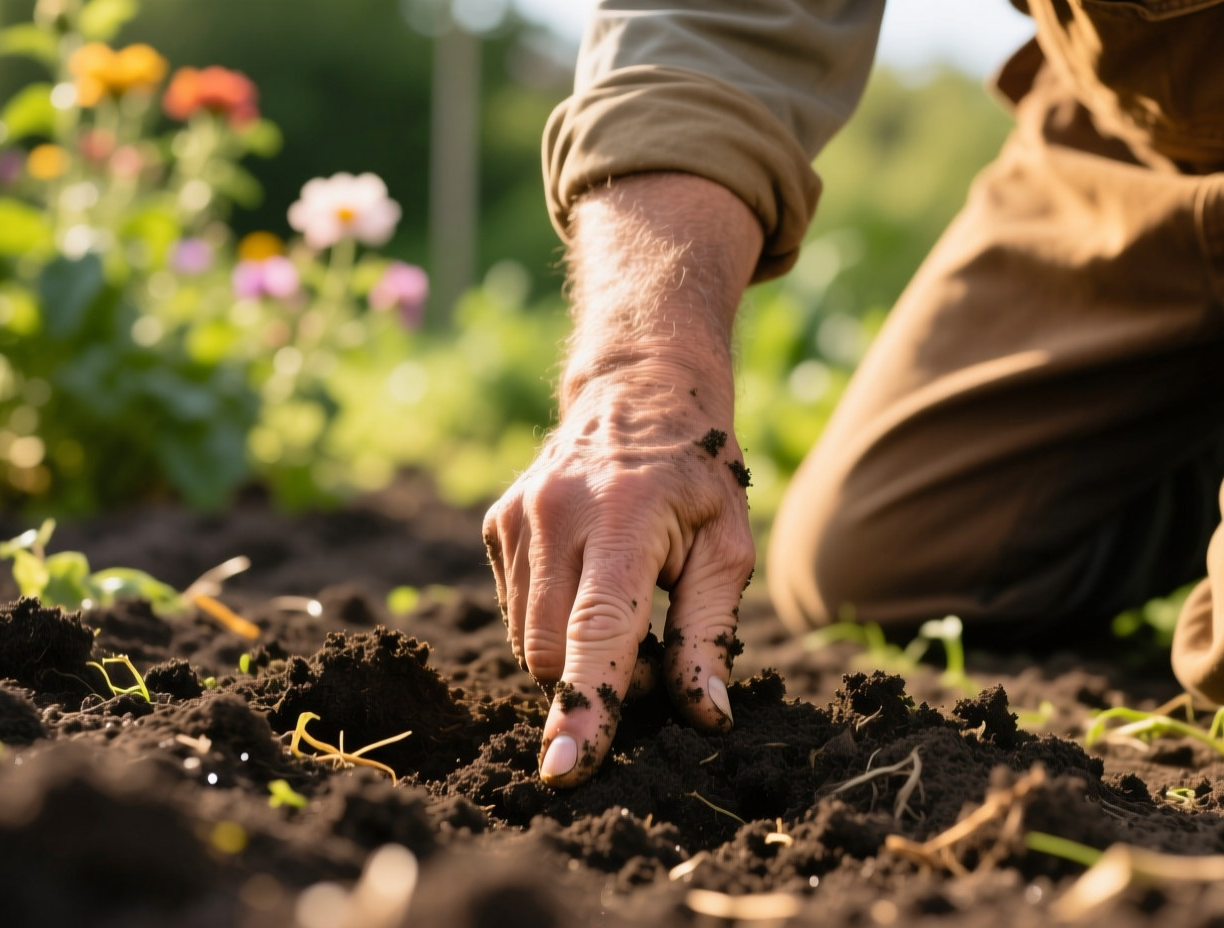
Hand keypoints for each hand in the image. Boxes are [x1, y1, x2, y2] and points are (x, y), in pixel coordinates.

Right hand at [482, 173, 762, 787]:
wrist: (640, 391)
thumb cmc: (698, 478)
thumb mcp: (727, 548)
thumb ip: (709, 634)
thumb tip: (707, 716)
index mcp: (624, 521)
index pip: (597, 636)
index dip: (585, 709)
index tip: (564, 770)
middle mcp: (558, 516)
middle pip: (554, 654)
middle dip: (593, 676)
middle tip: (645, 633)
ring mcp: (518, 517)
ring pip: (528, 641)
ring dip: (572, 648)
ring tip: (618, 592)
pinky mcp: (497, 523)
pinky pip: (516, 611)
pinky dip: (552, 616)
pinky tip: (586, 571)